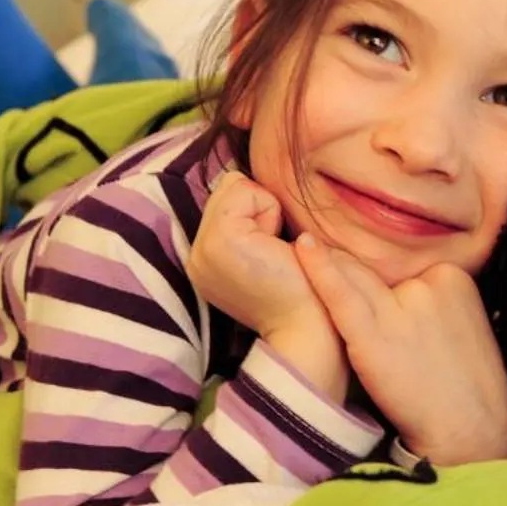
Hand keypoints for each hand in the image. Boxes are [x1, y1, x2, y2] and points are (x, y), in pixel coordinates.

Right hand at [186, 172, 345, 395]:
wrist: (310, 326)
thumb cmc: (302, 287)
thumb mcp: (265, 248)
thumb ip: (248, 218)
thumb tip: (242, 178)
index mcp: (205, 260)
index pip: (223, 199)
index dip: (256, 212)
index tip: (269, 252)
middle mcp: (196, 256)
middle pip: (226, 187)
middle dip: (258, 207)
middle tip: (273, 251)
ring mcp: (203, 249)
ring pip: (234, 186)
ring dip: (265, 209)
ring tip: (273, 250)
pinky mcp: (221, 240)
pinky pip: (245, 192)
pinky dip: (269, 211)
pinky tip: (275, 247)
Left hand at [295, 235, 506, 466]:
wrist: (470, 430)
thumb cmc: (466, 389)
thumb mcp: (464, 328)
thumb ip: (432, 305)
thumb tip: (398, 299)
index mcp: (454, 278)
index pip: (403, 269)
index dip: (383, 283)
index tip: (375, 297)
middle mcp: (429, 283)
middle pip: (377, 269)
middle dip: (352, 268)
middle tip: (323, 256)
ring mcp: (402, 305)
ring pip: (355, 277)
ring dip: (330, 264)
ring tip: (302, 246)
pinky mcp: (375, 333)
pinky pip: (340, 293)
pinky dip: (318, 269)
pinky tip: (302, 248)